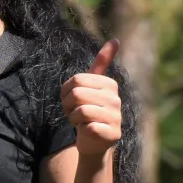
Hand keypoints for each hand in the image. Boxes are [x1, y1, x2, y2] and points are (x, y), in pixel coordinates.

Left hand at [61, 39, 121, 156]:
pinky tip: (88, 132)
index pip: (76, 80)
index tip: (71, 101)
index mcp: (109, 84)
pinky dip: (82, 130)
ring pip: (81, 111)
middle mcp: (116, 99)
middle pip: (77, 94)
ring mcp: (116, 116)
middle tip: (73, 113)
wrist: (93, 142)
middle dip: (67, 106)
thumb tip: (115, 39)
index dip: (65, 93)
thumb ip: (100, 65)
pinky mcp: (113, 133)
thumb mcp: (90, 88)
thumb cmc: (87, 113)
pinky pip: (89, 127)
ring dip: (73, 119)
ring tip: (79, 122)